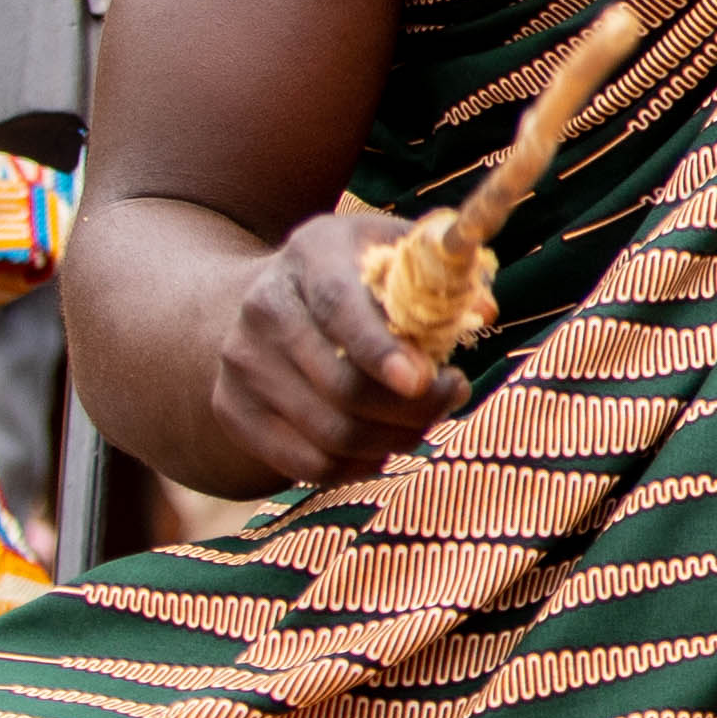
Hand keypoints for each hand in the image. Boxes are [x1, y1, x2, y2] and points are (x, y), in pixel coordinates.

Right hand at [220, 207, 462, 485]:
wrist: (272, 298)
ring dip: (391, 440)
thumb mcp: (398, 250)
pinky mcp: (232, 409)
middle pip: (340, 383)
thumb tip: (483, 311)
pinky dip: (354, 467)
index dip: (379, 349)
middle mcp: (264, 306)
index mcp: (312, 255)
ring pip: (327, 431)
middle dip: (411, 407)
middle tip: (451, 397)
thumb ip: (444, 275)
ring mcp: (243, 362)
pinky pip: (303, 462)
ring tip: (421, 423)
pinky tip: (380, 448)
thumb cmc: (360, 275)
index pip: (339, 307)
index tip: (421, 380)